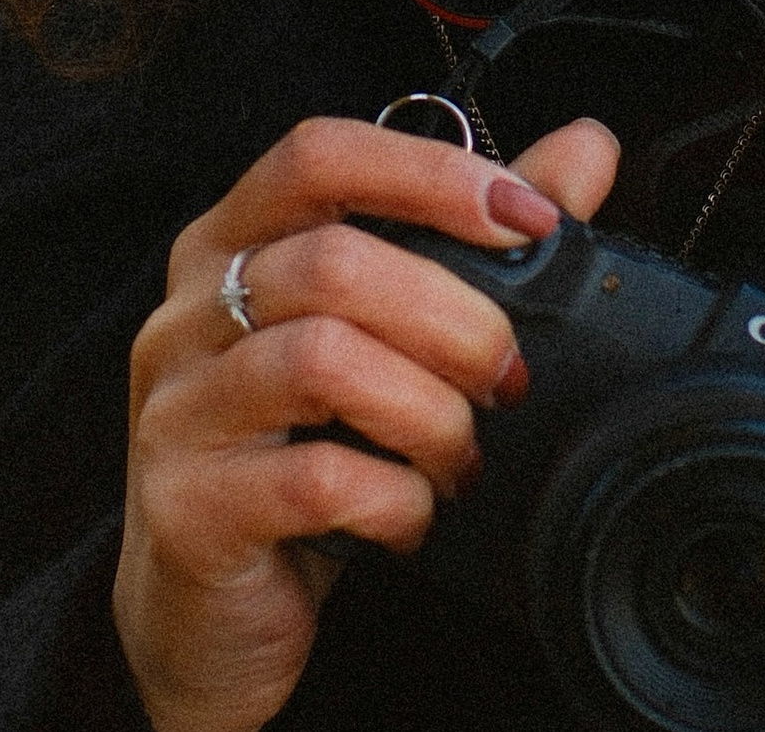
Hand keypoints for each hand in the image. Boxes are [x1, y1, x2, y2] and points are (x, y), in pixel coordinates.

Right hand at [112, 113, 618, 731]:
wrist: (206, 617)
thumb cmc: (300, 451)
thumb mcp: (385, 334)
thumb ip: (476, 235)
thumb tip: (586, 147)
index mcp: (232, 242)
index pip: (318, 155)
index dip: (429, 173)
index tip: (527, 218)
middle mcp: (188, 310)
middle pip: (333, 260)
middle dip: (455, 318)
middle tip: (507, 377)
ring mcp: (178, 407)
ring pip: (322, 359)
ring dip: (429, 410)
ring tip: (462, 454)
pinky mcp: (187, 508)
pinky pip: (314, 479)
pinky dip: (396, 499)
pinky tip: (412, 516)